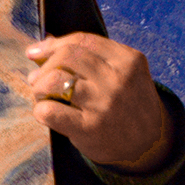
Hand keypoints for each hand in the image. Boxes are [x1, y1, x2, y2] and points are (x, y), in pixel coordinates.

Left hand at [25, 33, 176, 173]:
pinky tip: (48, 114)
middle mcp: (118, 79)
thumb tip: (46, 43)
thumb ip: (91, 58)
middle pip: (65, 56)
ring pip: (53, 80)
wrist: (149, 144)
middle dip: (44, 67)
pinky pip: (48, 110)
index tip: (35, 52)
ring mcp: (104, 103)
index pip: (82, 41)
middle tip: (39, 80)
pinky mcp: (90, 127)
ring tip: (44, 96)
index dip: (53, 45)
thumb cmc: (126, 105)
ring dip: (39, 87)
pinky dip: (40, 110)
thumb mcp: (123, 74)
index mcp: (128, 60)